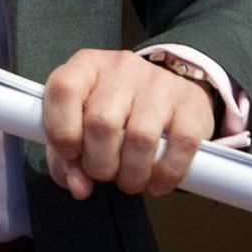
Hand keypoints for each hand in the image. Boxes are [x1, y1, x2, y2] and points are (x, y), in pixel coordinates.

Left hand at [42, 48, 215, 199]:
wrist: (165, 94)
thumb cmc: (113, 113)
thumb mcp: (79, 126)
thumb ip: (66, 159)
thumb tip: (78, 186)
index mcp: (86, 66)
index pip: (64, 89)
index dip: (61, 130)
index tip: (71, 154)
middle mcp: (121, 67)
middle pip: (102, 123)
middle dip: (99, 164)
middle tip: (105, 174)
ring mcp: (158, 81)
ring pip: (140, 138)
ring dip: (132, 175)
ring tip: (130, 180)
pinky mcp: (190, 100)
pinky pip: (180, 145)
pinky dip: (166, 174)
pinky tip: (157, 181)